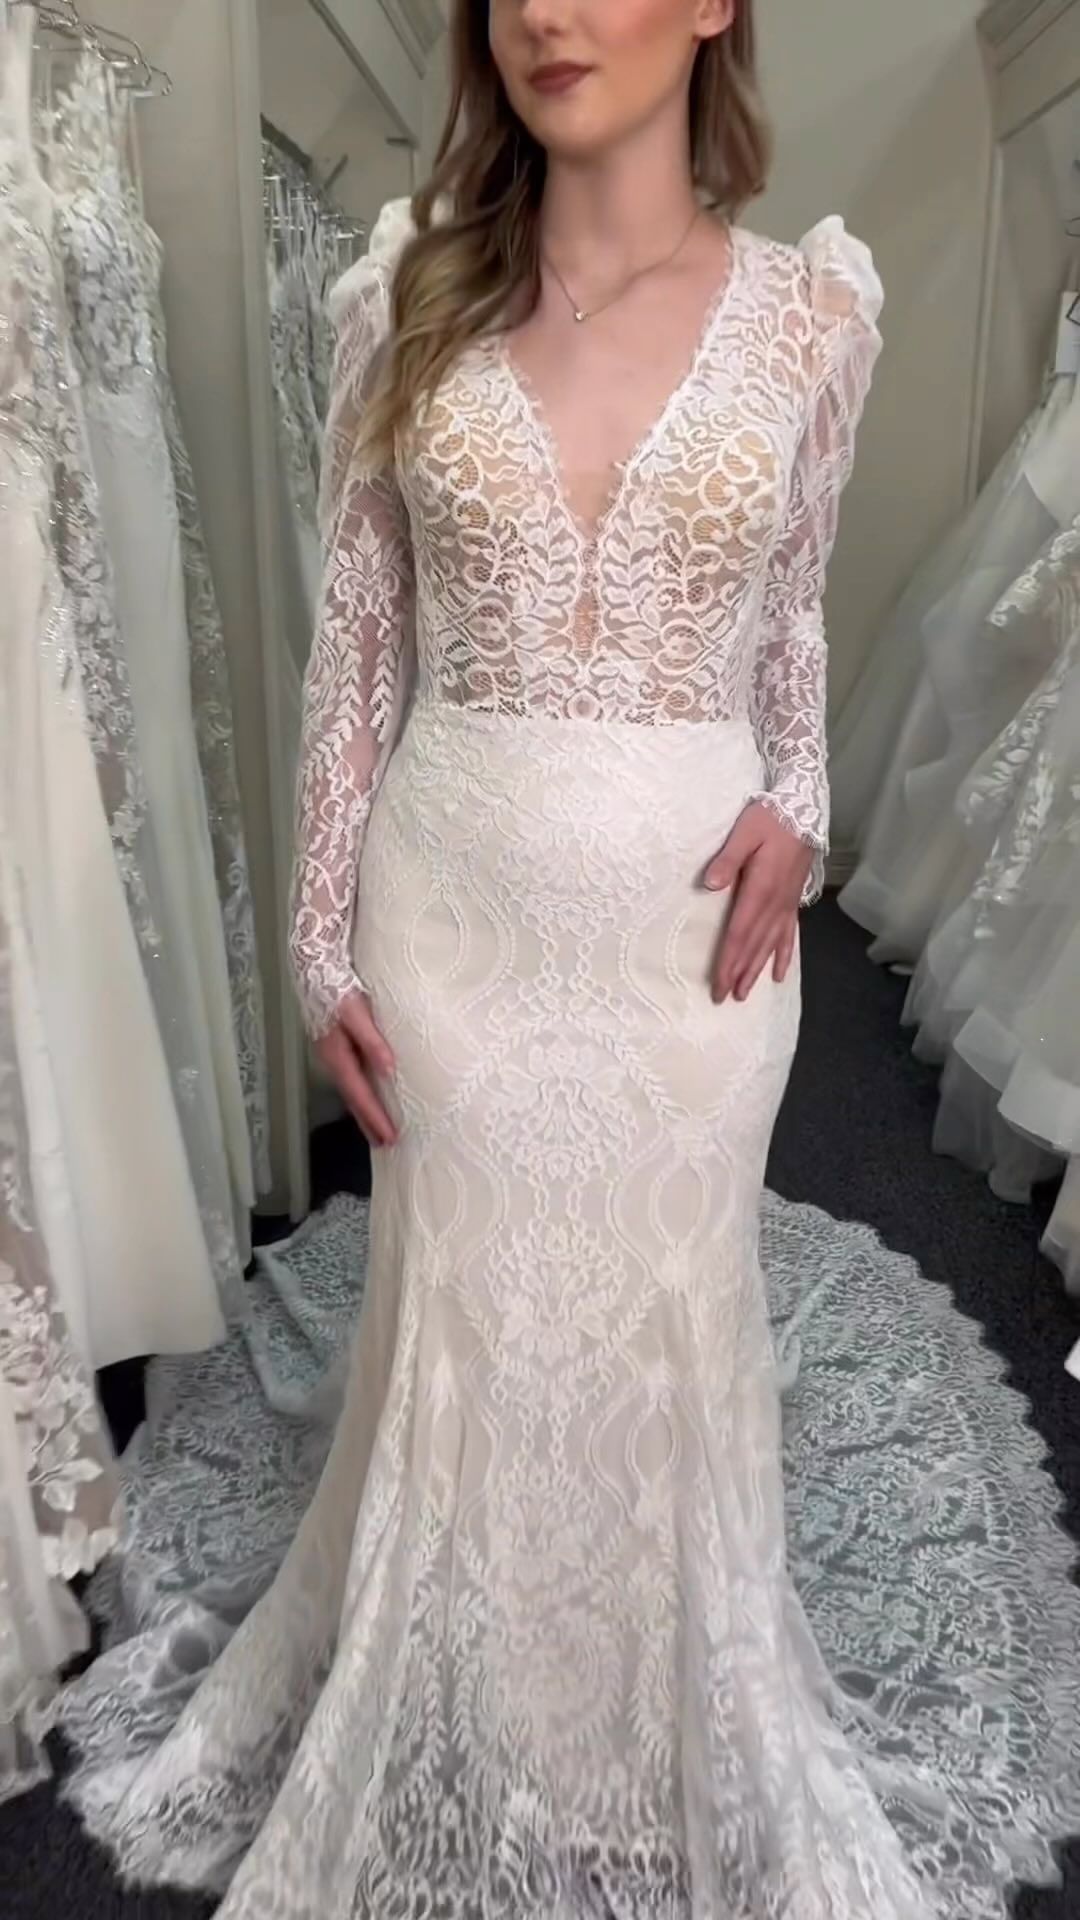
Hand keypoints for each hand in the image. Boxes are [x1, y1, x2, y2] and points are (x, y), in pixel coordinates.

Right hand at [315, 989, 398, 1146]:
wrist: (314, 964)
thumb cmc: (336, 986)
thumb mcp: (355, 1012)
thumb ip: (372, 1040)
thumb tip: (389, 1070)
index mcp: (336, 1055)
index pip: (359, 1094)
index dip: (374, 1116)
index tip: (390, 1137)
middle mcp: (332, 1059)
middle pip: (353, 1098)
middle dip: (368, 1122)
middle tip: (386, 1145)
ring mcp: (332, 1054)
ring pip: (351, 1090)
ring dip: (365, 1111)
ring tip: (379, 1130)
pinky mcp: (337, 1046)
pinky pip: (352, 1077)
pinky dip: (362, 1093)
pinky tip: (371, 1094)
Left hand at [704, 802, 812, 1003]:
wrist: (804, 808)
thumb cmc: (771, 818)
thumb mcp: (745, 832)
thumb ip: (728, 859)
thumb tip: (709, 885)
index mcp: (760, 889)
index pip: (739, 934)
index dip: (728, 961)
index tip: (719, 984)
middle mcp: (775, 904)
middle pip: (753, 946)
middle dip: (738, 973)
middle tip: (724, 998)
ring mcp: (786, 904)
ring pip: (770, 945)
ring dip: (756, 970)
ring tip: (745, 993)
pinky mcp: (793, 900)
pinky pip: (789, 935)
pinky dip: (783, 956)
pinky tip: (779, 975)